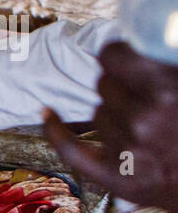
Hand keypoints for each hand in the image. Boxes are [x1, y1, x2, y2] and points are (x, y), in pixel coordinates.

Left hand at [44, 41, 177, 211]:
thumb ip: (167, 64)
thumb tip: (147, 36)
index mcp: (167, 91)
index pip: (113, 57)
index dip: (119, 54)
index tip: (124, 56)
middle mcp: (144, 120)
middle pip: (104, 84)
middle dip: (122, 85)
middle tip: (147, 96)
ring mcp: (127, 151)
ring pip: (98, 111)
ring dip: (115, 112)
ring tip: (149, 125)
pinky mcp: (115, 177)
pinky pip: (69, 148)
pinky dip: (54, 129)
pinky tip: (46, 112)